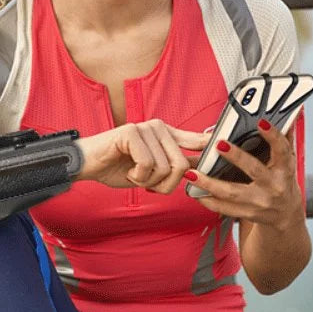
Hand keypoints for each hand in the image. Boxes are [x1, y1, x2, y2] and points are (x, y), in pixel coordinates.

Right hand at [76, 119, 211, 191]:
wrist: (88, 164)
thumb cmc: (118, 167)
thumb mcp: (150, 171)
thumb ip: (172, 168)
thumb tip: (196, 170)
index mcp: (166, 135)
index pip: (196, 138)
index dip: (211, 144)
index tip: (224, 143)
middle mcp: (159, 127)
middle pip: (181, 165)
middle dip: (164, 184)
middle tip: (147, 182)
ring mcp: (146, 127)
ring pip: (164, 167)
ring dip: (147, 181)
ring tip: (134, 174)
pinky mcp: (132, 132)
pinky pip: (147, 164)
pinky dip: (137, 177)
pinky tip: (127, 170)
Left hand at [185, 119, 304, 230]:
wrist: (286, 215)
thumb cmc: (282, 179)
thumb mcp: (287, 160)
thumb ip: (285, 137)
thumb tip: (292, 111)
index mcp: (284, 169)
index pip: (282, 150)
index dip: (273, 136)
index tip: (260, 122)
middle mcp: (274, 186)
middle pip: (254, 170)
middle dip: (236, 157)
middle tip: (219, 144)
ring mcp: (260, 202)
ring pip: (232, 192)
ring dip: (209, 183)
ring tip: (191, 173)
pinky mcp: (248, 213)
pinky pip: (224, 208)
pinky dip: (207, 200)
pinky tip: (193, 190)